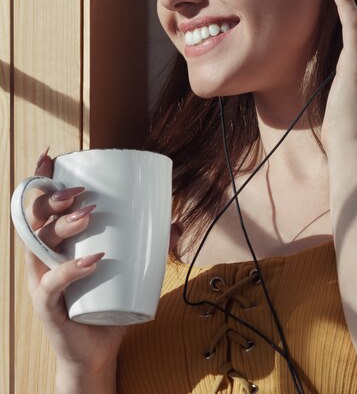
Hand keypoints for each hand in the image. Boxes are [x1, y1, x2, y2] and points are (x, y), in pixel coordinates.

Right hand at [24, 148, 181, 381]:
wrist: (98, 349)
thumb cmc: (107, 301)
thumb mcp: (125, 268)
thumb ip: (146, 245)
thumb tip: (174, 224)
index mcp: (55, 241)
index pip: (42, 204)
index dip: (42, 178)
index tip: (53, 155)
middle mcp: (42, 257)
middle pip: (36, 219)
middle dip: (54, 198)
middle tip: (81, 193)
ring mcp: (41, 280)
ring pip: (39, 245)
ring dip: (63, 226)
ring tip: (88, 215)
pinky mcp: (47, 306)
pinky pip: (51, 285)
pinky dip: (71, 270)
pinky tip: (92, 260)